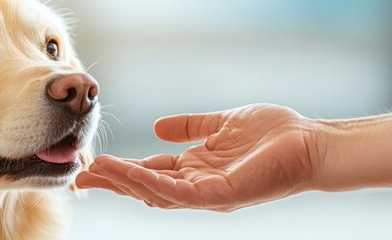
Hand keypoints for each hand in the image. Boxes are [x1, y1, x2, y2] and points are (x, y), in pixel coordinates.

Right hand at [77, 104, 316, 211]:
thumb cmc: (274, 134)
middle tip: (82, 178)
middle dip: (114, 183)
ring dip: (125, 183)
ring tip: (97, 173)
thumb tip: (157, 127)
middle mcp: (198, 186)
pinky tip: (130, 173)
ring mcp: (208, 194)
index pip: (152, 172)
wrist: (310, 142)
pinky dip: (151, 183)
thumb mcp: (222, 124)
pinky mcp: (220, 196)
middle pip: (146, 188)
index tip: (94, 164)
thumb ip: (191, 127)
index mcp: (196, 170)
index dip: (123, 170)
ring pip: (156, 193)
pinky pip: (178, 192)